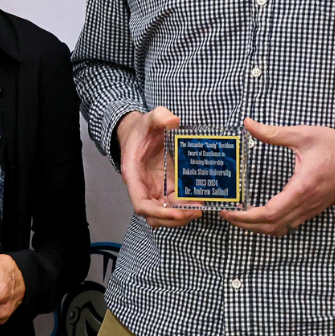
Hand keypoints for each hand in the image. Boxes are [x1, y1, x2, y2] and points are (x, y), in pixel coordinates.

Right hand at [116, 107, 202, 228]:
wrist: (141, 132)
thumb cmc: (142, 128)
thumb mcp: (150, 118)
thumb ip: (160, 116)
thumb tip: (173, 121)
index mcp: (134, 176)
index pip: (141, 205)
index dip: (158, 212)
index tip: (177, 213)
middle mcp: (143, 187)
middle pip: (154, 216)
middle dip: (174, 218)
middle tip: (196, 211)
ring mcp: (155, 189)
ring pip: (165, 213)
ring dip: (182, 216)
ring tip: (201, 208)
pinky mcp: (166, 187)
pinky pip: (175, 204)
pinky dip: (186, 207)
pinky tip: (201, 200)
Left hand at [223, 118, 334, 236]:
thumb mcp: (303, 135)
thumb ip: (273, 133)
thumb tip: (248, 124)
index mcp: (303, 188)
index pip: (270, 213)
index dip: (247, 217)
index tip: (229, 212)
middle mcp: (308, 203)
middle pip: (272, 226)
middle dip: (247, 225)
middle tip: (227, 215)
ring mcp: (313, 209)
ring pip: (282, 228)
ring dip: (259, 227)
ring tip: (240, 217)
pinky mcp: (315, 208)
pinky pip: (291, 224)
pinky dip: (272, 224)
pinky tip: (261, 214)